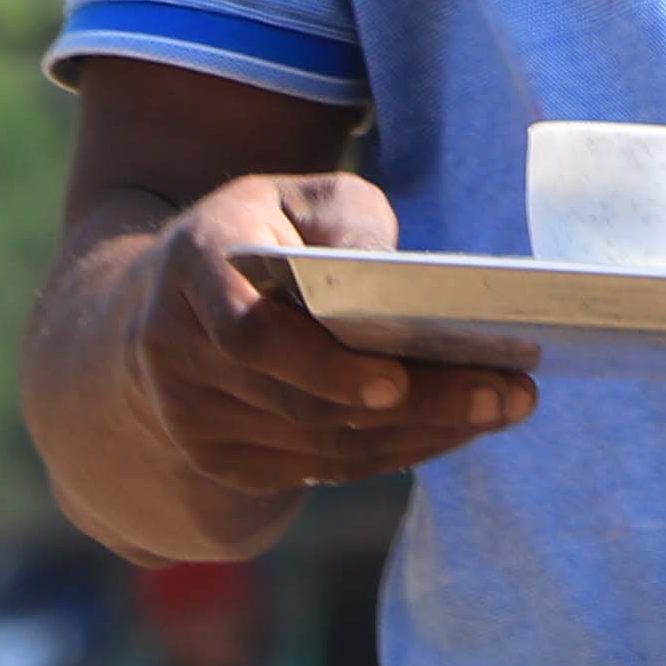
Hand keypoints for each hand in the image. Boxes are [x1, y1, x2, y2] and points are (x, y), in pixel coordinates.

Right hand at [100, 168, 537, 515]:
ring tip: (503, 406)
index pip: (250, 333)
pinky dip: (396, 452)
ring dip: (422, 434)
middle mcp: (179, 353)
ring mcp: (194, 419)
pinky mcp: (222, 461)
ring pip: (321, 445)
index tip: (398, 379)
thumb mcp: (296, 198)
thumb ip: (348, 219)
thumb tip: (397, 277)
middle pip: (305, 403)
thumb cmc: (258, 236)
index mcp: (194, 268)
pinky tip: (454, 427)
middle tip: (507, 393)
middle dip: (418, 403)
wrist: (158, 304)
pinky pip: (321, 468)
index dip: (323, 365)